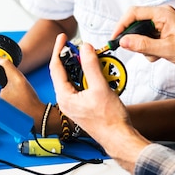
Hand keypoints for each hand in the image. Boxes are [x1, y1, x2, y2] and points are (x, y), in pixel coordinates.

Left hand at [49, 34, 148, 167]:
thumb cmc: (109, 119)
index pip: (56, 67)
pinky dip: (89, 77)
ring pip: (74, 79)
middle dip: (73, 57)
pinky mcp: (83, 105)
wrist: (118, 136)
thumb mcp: (100, 87)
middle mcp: (66, 101)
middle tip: (82, 46)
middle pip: (64, 72)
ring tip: (93, 59)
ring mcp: (74, 104)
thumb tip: (85, 48)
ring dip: (83, 67)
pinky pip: (82, 86)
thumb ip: (91, 66)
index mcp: (65, 97)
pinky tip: (99, 73)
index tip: (62, 37)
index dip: (59, 49)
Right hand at [113, 5, 174, 72]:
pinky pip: (152, 37)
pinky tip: (161, 54)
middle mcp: (164, 15)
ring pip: (144, 32)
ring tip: (157, 55)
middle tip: (135, 51)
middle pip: (138, 23)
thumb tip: (124, 41)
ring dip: (145, 46)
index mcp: (164, 14)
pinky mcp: (168, 32)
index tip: (115, 38)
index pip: (134, 13)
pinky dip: (152, 48)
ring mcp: (166, 24)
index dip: (121, 25)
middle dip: (135, 39)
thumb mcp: (166, 50)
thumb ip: (143, 45)